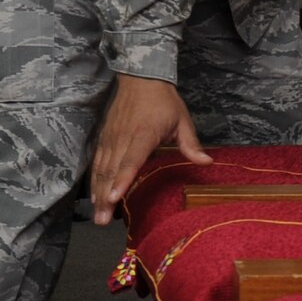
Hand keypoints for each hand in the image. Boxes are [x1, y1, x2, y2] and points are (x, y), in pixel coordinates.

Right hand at [89, 74, 210, 225]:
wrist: (140, 80)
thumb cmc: (164, 102)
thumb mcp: (182, 120)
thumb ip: (190, 144)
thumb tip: (207, 163)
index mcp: (143, 134)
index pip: (131, 159)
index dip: (122, 179)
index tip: (114, 197)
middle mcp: (122, 138)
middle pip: (112, 171)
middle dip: (106, 197)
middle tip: (103, 221)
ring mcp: (110, 139)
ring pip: (101, 169)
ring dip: (98, 193)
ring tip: (98, 217)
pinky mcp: (103, 139)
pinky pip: (97, 163)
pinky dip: (95, 181)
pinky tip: (95, 198)